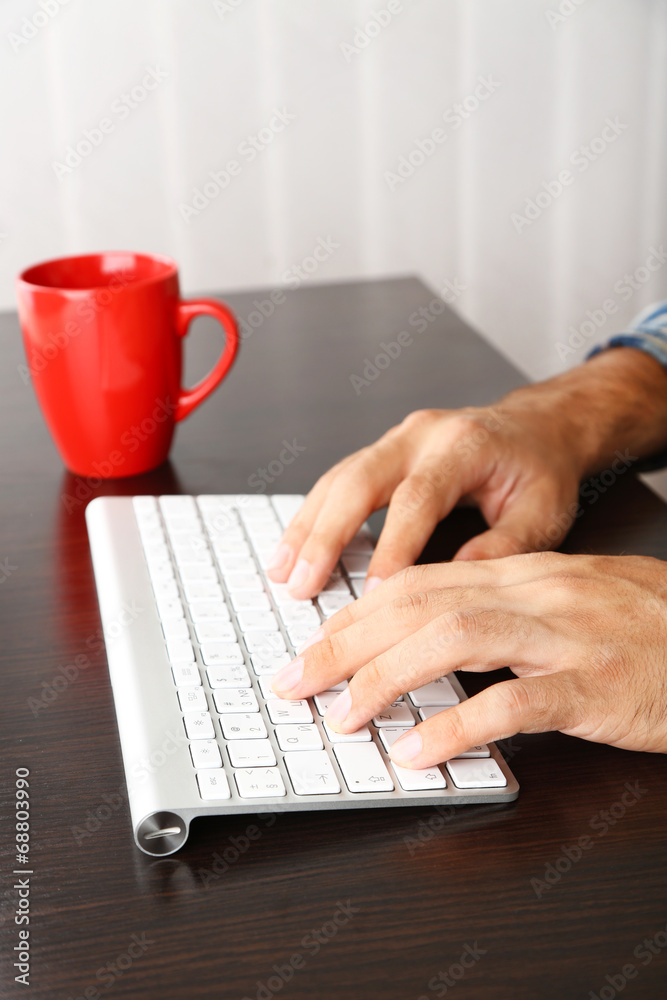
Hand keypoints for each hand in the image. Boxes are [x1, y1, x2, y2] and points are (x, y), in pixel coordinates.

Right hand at [267, 401, 583, 598]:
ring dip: (306, 526)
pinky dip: (314, 516)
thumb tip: (456, 584)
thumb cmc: (541, 470)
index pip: (418, 499)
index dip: (391, 548)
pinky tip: (295, 548)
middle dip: (325, 535)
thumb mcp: (544, 512)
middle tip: (302, 583)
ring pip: (339, 478)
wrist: (539, 428)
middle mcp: (422, 434)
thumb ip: (505, 548)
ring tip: (283, 571)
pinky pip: (339, 481)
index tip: (373, 596)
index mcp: (464, 445)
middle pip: (359, 480)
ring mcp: (398, 439)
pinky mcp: (384, 451)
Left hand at [270, 552, 666, 765]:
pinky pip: (514, 703)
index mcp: (526, 573)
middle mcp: (538, 594)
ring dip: (385, 678)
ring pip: (454, 640)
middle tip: (296, 678)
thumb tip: (430, 637)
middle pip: (420, 605)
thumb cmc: (649, 628)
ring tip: (340, 714)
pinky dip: (457, 726)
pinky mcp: (596, 687)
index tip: (314, 641)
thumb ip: (505, 613)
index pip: (421, 582)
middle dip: (347, 642)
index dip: (359, 613)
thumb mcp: (572, 603)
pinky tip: (419, 750)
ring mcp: (567, 637)